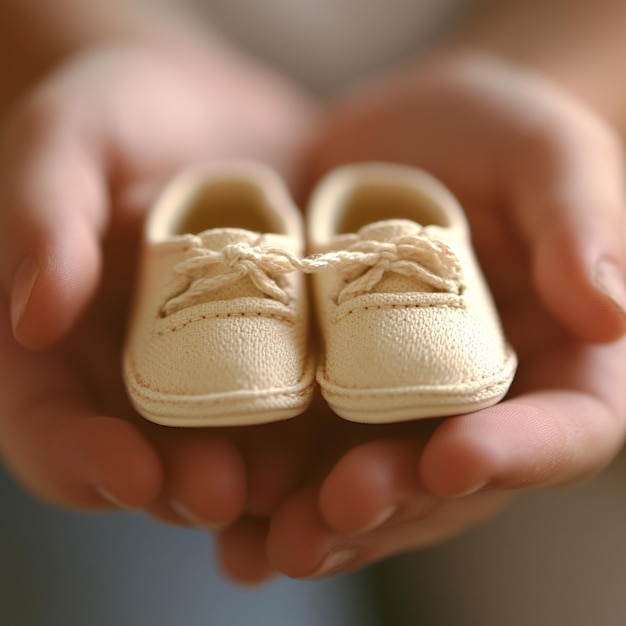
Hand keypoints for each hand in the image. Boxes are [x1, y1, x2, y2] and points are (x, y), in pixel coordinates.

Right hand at [0, 41, 316, 532]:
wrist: (211, 111)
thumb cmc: (119, 114)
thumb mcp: (67, 141)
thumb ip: (45, 217)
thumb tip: (32, 315)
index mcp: (61, 345)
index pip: (51, 427)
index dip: (81, 460)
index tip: (127, 471)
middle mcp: (135, 373)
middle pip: (148, 456)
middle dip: (182, 483)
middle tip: (221, 492)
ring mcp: (212, 367)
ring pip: (227, 444)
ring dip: (256, 476)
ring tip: (290, 486)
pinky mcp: (278, 349)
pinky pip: (295, 398)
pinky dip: (314, 427)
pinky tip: (341, 438)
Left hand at [218, 54, 625, 580]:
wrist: (401, 138)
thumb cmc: (495, 136)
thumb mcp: (546, 157)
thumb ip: (580, 225)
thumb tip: (610, 314)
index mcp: (554, 360)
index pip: (563, 429)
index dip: (518, 455)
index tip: (454, 460)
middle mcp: (474, 400)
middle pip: (447, 479)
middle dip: (393, 505)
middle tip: (333, 516)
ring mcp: (396, 401)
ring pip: (369, 480)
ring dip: (317, 519)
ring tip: (264, 543)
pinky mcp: (328, 386)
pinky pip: (302, 447)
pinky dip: (267, 486)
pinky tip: (227, 520)